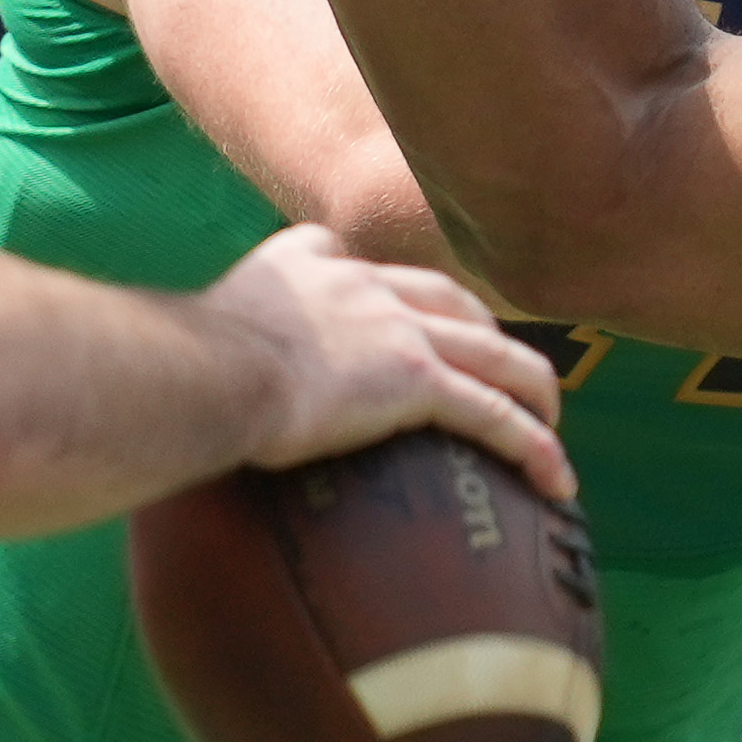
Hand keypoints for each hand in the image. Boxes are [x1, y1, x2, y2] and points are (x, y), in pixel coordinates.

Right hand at [204, 221, 574, 495]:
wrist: (205, 370)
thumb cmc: (184, 367)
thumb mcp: (201, 327)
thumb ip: (220, 336)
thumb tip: (191, 379)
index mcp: (315, 261)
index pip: (381, 269)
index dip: (415, 298)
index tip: (425, 324)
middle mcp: (368, 282)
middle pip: (456, 301)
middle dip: (488, 335)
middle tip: (506, 370)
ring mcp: (399, 328)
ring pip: (496, 354)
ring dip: (533, 389)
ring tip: (552, 421)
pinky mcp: (416, 380)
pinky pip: (494, 415)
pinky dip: (533, 446)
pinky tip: (557, 480)